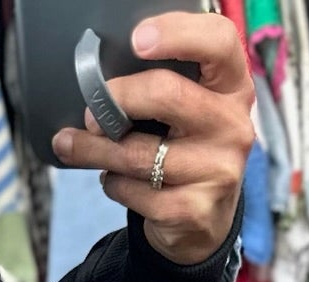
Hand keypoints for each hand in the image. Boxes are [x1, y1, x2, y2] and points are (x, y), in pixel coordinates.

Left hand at [51, 10, 253, 267]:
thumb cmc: (186, 149)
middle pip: (167, 94)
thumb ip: (162, 84)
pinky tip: (115, 181)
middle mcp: (233, 126)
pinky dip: (113, 185)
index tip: (137, 40)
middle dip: (115, 100)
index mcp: (233, 87)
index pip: (219, 42)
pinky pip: (135, 192)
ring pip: (139, 153)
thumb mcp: (189, 109)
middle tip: (90, 113)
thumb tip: (97, 80)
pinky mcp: (195, 211)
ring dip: (96, 149)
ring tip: (74, 146)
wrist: (203, 222)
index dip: (178, 33)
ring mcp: (219, 171)